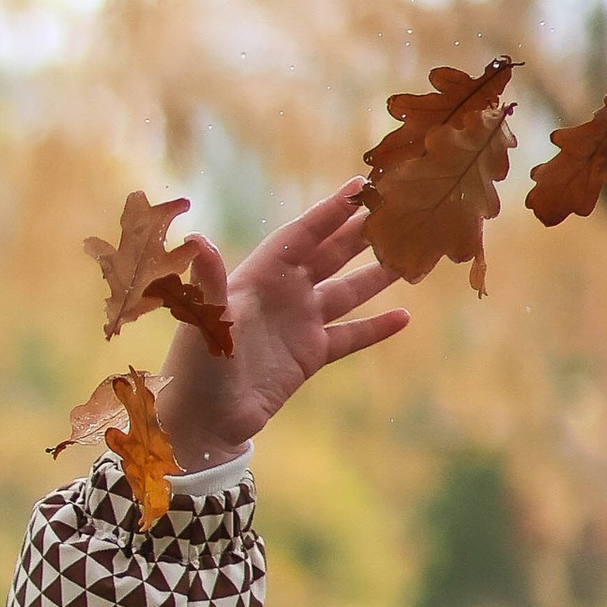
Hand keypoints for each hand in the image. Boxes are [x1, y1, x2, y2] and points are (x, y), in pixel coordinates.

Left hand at [152, 181, 407, 472]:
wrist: (205, 420)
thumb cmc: (196, 366)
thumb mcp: (205, 320)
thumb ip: (209, 280)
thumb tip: (196, 238)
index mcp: (259, 277)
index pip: (301, 236)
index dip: (329, 212)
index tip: (360, 186)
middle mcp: (283, 294)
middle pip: (329, 255)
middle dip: (360, 233)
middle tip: (397, 209)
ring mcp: (299, 324)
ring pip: (346, 292)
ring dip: (376, 275)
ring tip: (410, 257)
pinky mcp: (309, 356)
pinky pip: (349, 336)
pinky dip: (375, 328)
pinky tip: (404, 316)